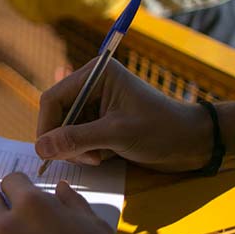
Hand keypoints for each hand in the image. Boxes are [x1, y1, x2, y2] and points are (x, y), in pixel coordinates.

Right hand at [35, 58, 234, 171]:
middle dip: (65, 140)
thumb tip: (40, 148)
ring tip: (99, 158)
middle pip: (57, 116)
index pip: (53, 98)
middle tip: (85, 158)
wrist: (194, 143)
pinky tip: (105, 156)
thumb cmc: (160, 130)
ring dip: (77, 149)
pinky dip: (86, 152)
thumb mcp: (116, 135)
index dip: (47, 126)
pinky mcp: (102, 122)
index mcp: (96, 75)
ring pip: (66, 130)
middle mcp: (93, 86)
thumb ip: (75, 140)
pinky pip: (78, 138)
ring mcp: (97, 105)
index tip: (49, 152)